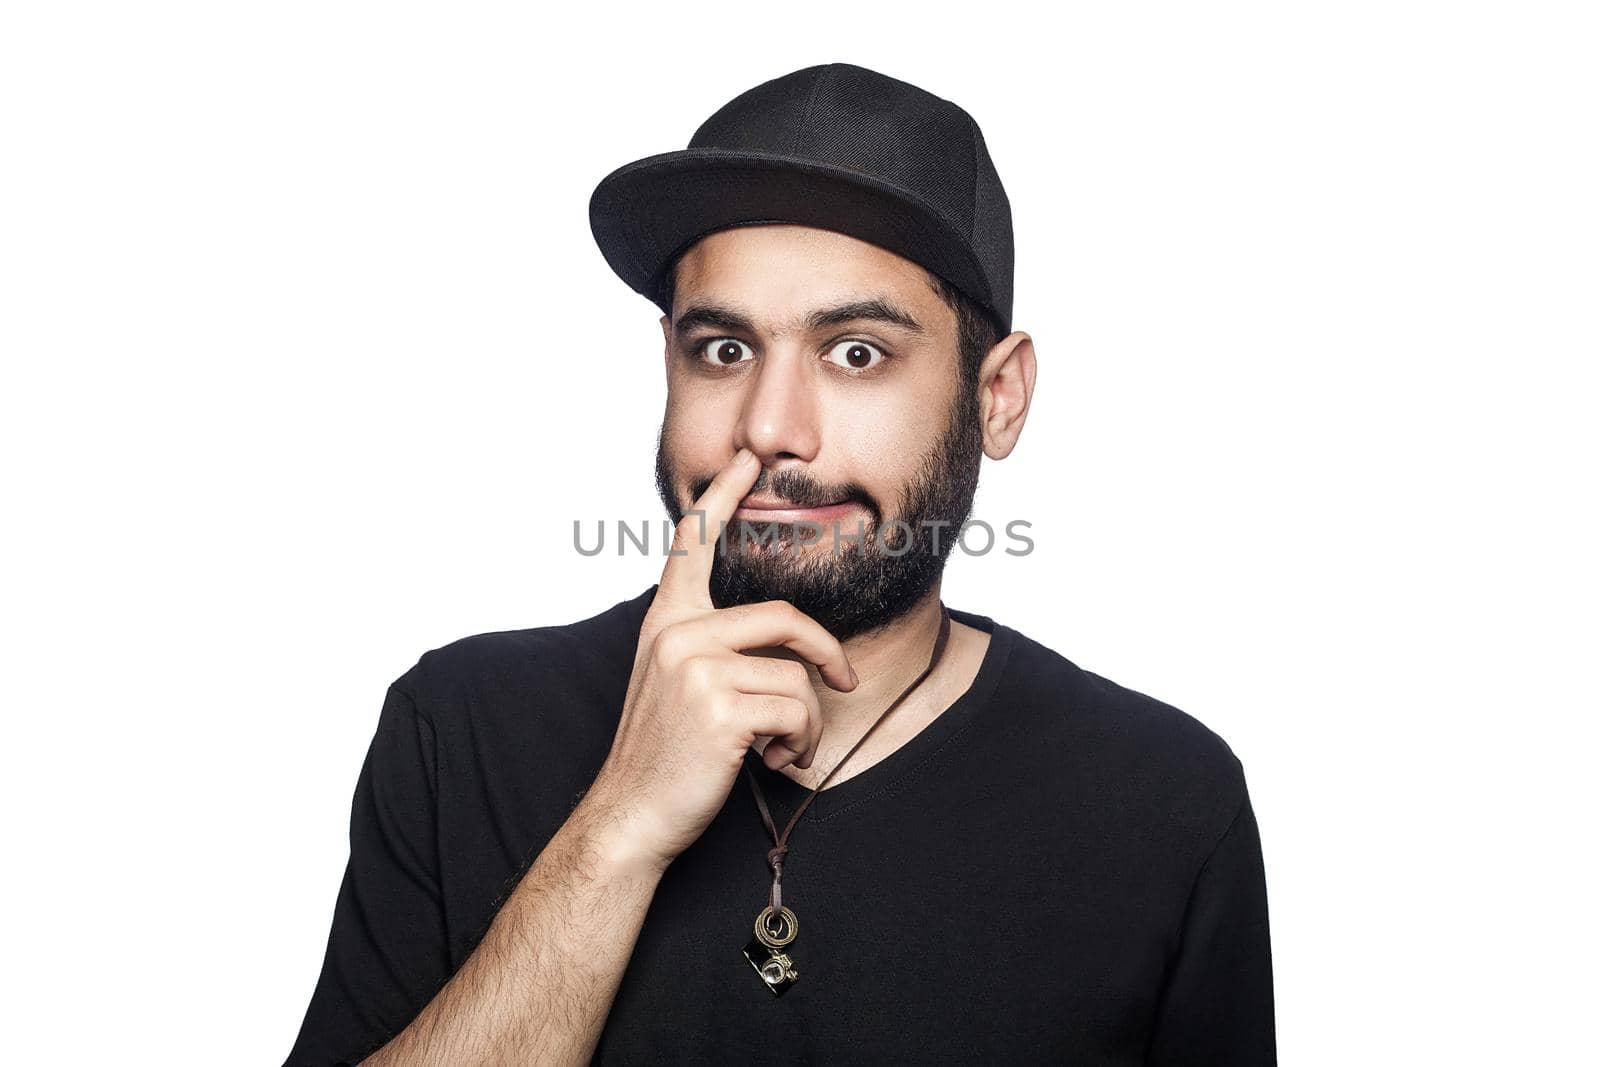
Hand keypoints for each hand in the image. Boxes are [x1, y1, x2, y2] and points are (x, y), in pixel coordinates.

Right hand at [582, 448, 857, 871]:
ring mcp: (696, 666)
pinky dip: (802, 743)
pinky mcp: (719, 705)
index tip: (746, 459)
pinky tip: (775, 763)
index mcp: (666, 621)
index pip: (694, 543)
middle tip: (845, 682)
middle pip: (785, 619)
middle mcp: (677, 632)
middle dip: (827, 654)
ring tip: (782, 750)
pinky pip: (796, 710)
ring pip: (797, 677)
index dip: (722, 496)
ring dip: (807, 723)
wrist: (630, 815)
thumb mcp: (677, 685)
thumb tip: (785, 649)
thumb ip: (711, 649)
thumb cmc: (664, 756)